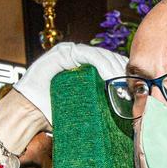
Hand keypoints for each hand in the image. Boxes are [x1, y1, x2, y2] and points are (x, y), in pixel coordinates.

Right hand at [13, 42, 127, 123]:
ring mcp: (69, 52)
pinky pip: (89, 55)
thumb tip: (128, 108)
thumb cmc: (54, 114)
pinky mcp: (62, 52)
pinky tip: (112, 77)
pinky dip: (103, 64)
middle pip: (108, 57)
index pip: (109, 64)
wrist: (28, 115)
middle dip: (123, 69)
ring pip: (101, 55)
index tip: (138, 84)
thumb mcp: (84, 106)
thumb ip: (100, 102)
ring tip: (126, 82)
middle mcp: (77, 57)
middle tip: (136, 83)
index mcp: (83, 68)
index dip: (124, 72)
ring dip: (116, 68)